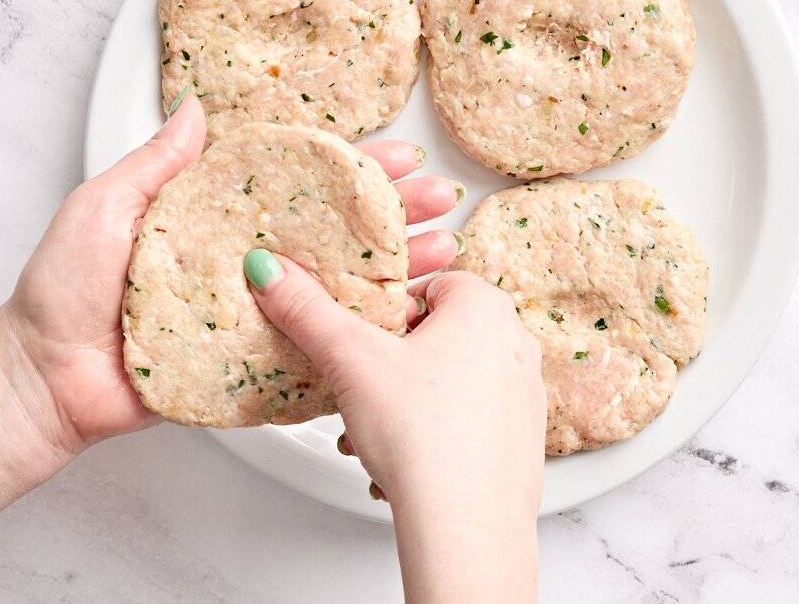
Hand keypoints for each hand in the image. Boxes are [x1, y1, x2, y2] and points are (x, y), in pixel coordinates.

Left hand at [4, 94, 468, 454]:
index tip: (401, 152)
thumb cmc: (62, 290)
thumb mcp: (105, 209)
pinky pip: (319, 348)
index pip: (301, 183)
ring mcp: (258, 313)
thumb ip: (156, 164)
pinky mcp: (257, 363)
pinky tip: (407, 321)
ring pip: (340, 288)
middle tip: (443, 201)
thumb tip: (193, 108)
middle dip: (396, 215)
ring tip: (444, 256)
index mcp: (220, 216)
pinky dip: (364, 337)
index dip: (354, 168)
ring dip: (396, 271)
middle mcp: (248, 261)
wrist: (43, 380)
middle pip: (336, 233)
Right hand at [246, 259, 545, 601]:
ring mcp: (525, 390)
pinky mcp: (523, 435)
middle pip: (437, 334)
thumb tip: (273, 273)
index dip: (387, 314)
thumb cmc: (423, 439)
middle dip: (394, 362)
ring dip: (409, 399)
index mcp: (485, 306)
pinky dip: (438, 429)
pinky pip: (471, 416)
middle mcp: (515, 341)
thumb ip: (307, 310)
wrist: (464, 524)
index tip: (363, 339)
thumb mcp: (350, 359)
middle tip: (366, 387)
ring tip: (378, 429)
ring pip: (451, 378)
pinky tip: (408, 454)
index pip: (427, 285)